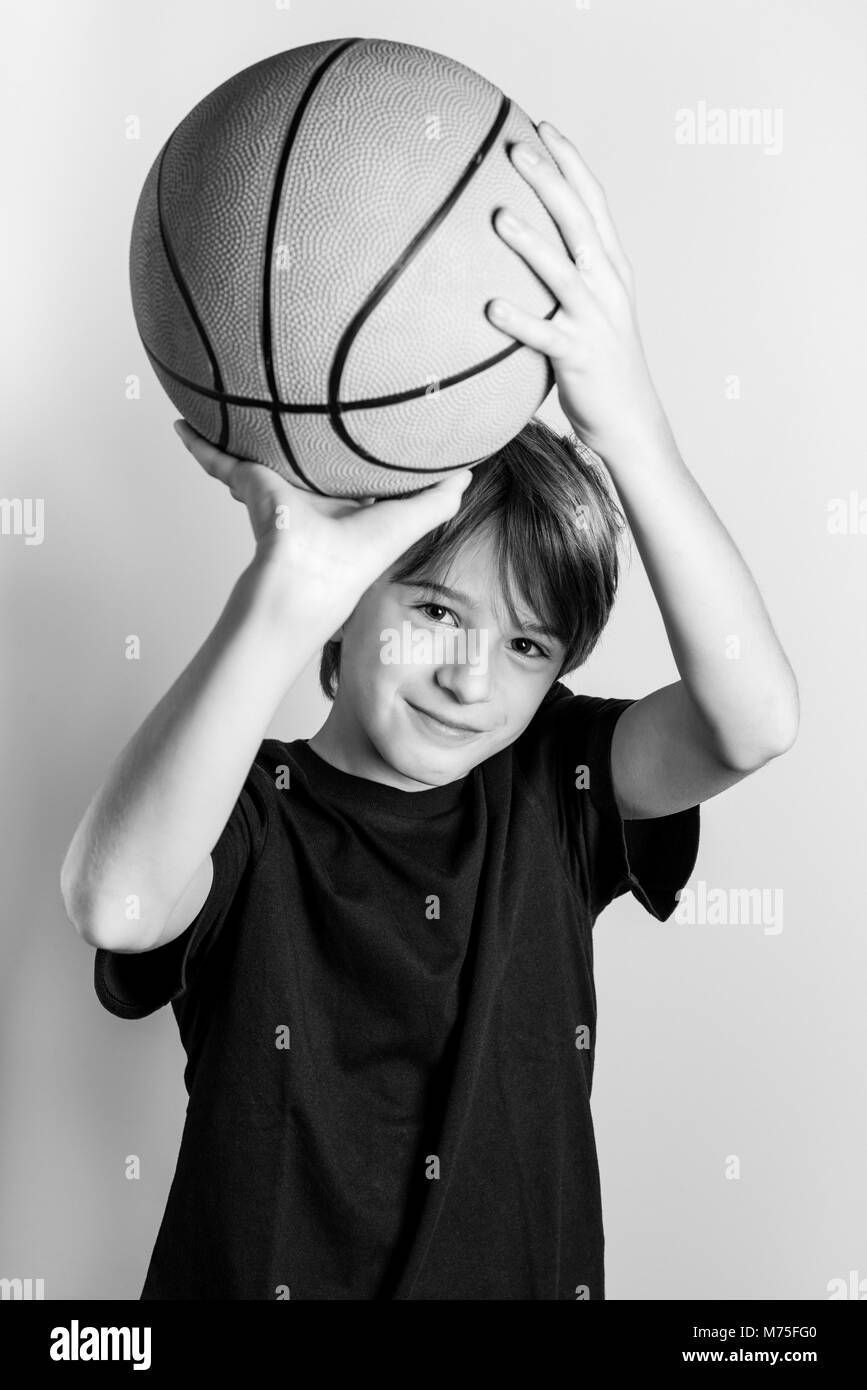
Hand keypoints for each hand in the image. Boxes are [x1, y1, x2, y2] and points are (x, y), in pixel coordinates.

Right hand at [173, 420, 472, 616]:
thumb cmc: (347, 565)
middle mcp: (311, 497)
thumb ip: (434, 501)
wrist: (296, 588)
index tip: (363, 414)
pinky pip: (222, 463)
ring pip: (260, 455)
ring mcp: (277, 494)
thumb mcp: (401, 524)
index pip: (352, 469)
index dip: (358, 446)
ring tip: (237, 402)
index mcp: (346, 502)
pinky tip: (186, 427)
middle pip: (303, 458)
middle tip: (294, 397)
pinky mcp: (251, 490)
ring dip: (249, 432)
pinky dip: (204, 447)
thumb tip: (466, 474)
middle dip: (299, 434)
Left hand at [487, 121, 671, 460]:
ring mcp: (595, 320)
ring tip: (497, 219)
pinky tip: (491, 308)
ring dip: (530, 244)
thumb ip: (564, 274)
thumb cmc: (599, 362)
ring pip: (562, 273)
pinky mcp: (579, 357)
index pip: (593, 201)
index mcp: (612, 268)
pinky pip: (545, 336)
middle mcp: (608, 286)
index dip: (570, 161)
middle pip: (579, 222)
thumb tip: (519, 245)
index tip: (542, 125)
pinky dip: (520, 321)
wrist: (629, 419)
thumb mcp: (589, 307)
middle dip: (549, 182)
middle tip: (514, 150)